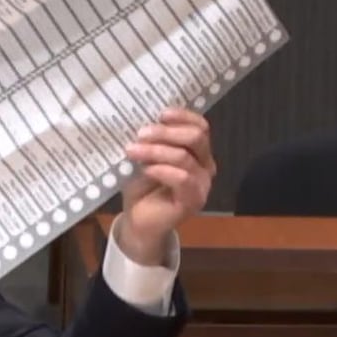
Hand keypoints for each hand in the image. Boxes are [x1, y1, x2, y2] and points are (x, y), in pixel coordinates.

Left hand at [119, 107, 215, 264]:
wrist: (138, 222)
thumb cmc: (142, 188)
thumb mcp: (144, 158)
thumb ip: (150, 142)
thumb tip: (141, 120)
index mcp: (197, 152)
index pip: (201, 127)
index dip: (183, 117)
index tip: (160, 114)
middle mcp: (205, 166)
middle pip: (196, 138)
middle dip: (166, 132)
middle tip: (140, 133)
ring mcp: (201, 184)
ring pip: (184, 157)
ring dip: (156, 151)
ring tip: (132, 150)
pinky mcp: (192, 201)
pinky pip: (182, 178)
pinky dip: (162, 170)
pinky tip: (146, 170)